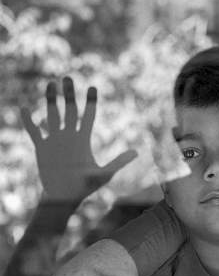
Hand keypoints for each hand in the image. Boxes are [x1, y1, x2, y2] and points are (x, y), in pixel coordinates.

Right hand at [21, 76, 136, 202]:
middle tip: (68, 77)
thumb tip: (137, 152)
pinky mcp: (41, 148)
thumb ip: (119, 162)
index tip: (93, 86)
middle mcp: (69, 136)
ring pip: (51, 115)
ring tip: (50, 83)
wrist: (65, 197)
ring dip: (50, 100)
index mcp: (83, 139)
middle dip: (69, 94)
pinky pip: (33, 131)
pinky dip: (29, 121)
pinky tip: (24, 108)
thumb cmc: (86, 187)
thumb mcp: (105, 174)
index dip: (91, 101)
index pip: (88, 115)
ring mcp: (55, 140)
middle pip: (69, 110)